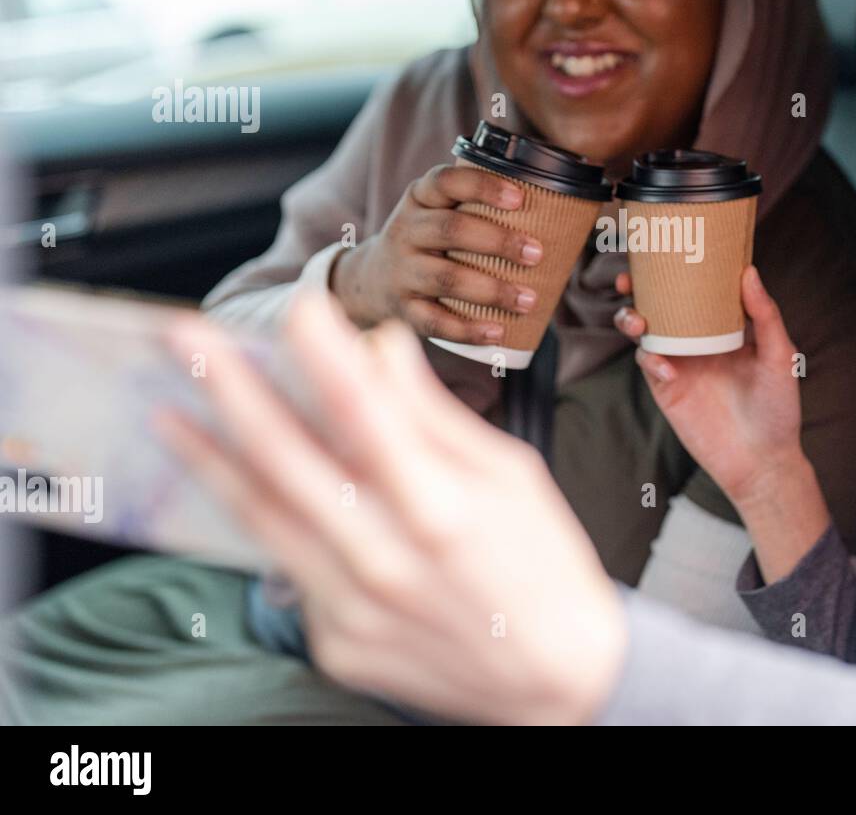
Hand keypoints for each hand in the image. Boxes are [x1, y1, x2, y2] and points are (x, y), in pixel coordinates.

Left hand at [154, 293, 627, 725]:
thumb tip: (382, 348)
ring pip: (265, 520)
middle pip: (288, 463)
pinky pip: (293, 570)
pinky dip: (276, 524)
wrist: (555, 678)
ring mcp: (355, 610)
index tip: (297, 308)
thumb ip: (434, 415)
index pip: (364, 412)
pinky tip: (259, 493)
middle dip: (232, 393)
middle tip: (188, 341)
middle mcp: (387, 561)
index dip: (323, 353)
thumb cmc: (542, 562)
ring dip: (212, 461)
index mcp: (442, 509)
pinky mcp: (338, 644)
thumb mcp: (511, 474)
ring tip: (170, 415)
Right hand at [330, 164, 543, 343]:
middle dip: (498, 241)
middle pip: (451, 230)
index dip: (482, 186)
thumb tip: (558, 210)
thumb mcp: (438, 210)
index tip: (519, 198)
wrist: (369, 280)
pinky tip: (498, 333)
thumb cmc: (428, 240)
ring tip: (529, 300)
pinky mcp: (403, 308)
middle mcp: (407, 230)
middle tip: (537, 253)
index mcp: (421, 198)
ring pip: (446, 278)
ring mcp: (402, 271)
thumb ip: (477, 204)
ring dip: (492, 290)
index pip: (446, 181)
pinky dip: (467, 329)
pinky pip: (434, 322)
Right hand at [615, 265, 805, 507]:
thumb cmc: (778, 407)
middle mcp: (696, 339)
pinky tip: (665, 366)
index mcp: (722, 324)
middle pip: (659, 304)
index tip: (665, 247)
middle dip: (638, 288)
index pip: (694, 288)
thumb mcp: (779, 356)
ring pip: (645, 331)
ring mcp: (679, 362)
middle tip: (629, 279)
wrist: (762, 460)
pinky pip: (648, 365)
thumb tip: (748, 272)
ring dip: (633, 319)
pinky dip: (649, 360)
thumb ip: (765, 315)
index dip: (675, 268)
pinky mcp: (666, 389)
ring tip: (639, 321)